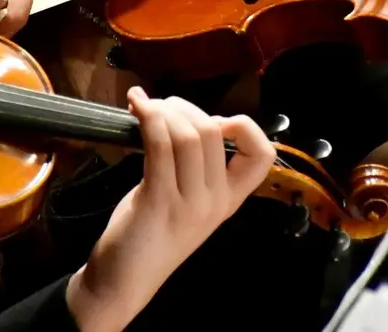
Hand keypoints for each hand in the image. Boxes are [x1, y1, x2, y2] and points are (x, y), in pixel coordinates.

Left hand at [65, 88, 274, 331]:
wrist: (125, 280)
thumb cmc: (153, 234)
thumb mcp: (188, 201)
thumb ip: (197, 166)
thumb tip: (188, 119)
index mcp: (230, 199)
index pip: (262, 155)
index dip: (244, 126)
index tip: (214, 120)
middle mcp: (216, 201)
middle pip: (213, 132)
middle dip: (184, 107)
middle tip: (160, 107)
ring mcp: (189, 203)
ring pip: (187, 135)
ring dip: (162, 110)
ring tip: (144, 106)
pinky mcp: (158, 200)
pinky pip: (159, 145)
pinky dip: (147, 117)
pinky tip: (136, 106)